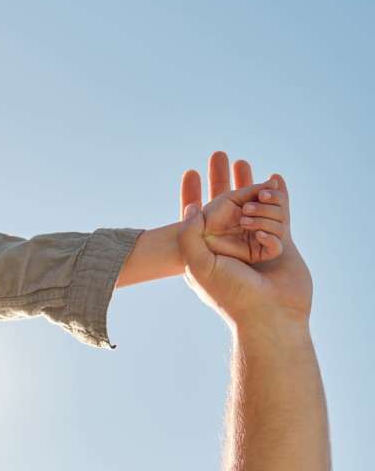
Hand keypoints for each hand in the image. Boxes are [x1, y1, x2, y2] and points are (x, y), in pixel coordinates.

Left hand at [178, 152, 311, 328]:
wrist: (270, 315)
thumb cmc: (230, 294)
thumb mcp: (198, 264)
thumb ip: (189, 234)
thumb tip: (191, 207)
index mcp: (205, 250)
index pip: (196, 216)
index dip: (192, 193)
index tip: (189, 172)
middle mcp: (229, 244)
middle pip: (226, 204)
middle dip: (223, 179)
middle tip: (220, 155)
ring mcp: (254, 243)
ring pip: (253, 207)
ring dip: (256, 195)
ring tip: (260, 190)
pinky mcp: (280, 243)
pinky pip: (279, 215)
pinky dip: (277, 200)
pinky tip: (275, 180)